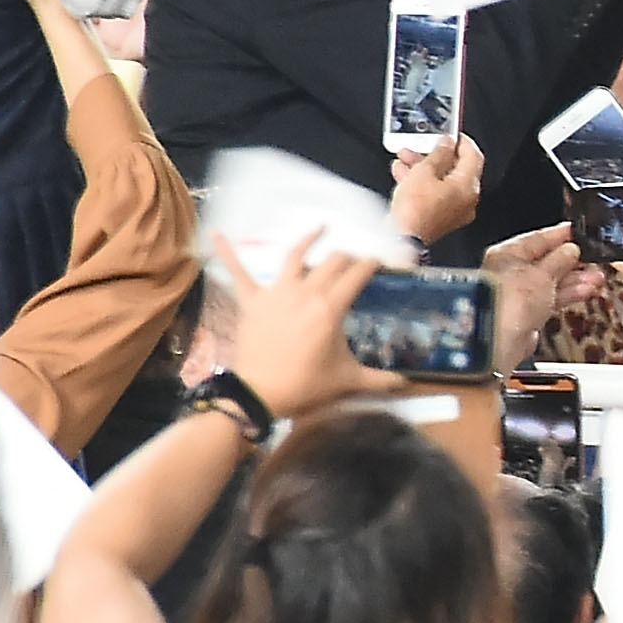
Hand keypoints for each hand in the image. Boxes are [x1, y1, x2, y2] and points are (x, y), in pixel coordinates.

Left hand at [214, 233, 407, 419]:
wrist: (259, 394)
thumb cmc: (306, 385)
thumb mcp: (348, 381)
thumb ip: (380, 380)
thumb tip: (407, 385)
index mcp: (331, 308)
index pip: (357, 274)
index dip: (371, 265)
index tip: (379, 263)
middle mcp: (306, 292)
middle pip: (332, 262)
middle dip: (348, 257)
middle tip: (355, 262)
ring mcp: (276, 294)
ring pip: (295, 256)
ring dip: (310, 240)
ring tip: (321, 228)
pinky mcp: (252, 301)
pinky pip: (238, 272)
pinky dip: (227, 252)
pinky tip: (216, 235)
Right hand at [388, 136, 483, 243]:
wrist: (401, 239)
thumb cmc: (414, 210)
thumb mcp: (424, 171)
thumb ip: (438, 154)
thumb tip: (446, 143)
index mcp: (469, 186)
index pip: (473, 156)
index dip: (461, 142)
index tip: (450, 134)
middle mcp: (467, 200)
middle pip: (456, 169)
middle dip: (435, 155)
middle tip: (421, 146)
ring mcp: (455, 212)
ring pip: (442, 182)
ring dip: (424, 168)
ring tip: (406, 159)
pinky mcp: (441, 220)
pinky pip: (435, 195)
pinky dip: (422, 184)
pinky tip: (404, 176)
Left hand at [480, 225, 591, 375]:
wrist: (501, 340)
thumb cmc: (512, 300)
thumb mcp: (543, 272)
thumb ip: (560, 259)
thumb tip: (571, 249)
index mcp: (507, 254)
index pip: (538, 239)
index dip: (561, 235)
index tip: (580, 233)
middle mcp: (510, 273)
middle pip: (546, 261)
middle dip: (572, 262)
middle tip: (593, 259)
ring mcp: (520, 295)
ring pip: (551, 282)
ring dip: (575, 279)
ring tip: (597, 278)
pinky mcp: (528, 314)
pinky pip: (551, 299)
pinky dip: (568, 295)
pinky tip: (586, 291)